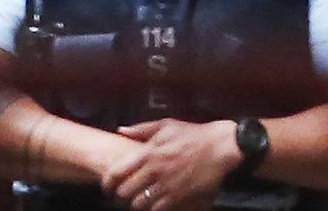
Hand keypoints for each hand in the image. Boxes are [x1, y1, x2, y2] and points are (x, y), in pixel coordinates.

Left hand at [101, 119, 241, 209]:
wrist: (220, 147)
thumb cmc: (193, 134)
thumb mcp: (165, 125)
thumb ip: (140, 129)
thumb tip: (121, 130)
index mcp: (147, 153)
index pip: (116, 173)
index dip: (107, 184)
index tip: (107, 188)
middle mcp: (154, 170)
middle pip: (125, 191)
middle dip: (121, 196)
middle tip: (122, 197)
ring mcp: (167, 185)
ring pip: (139, 204)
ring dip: (136, 204)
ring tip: (137, 202)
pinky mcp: (180, 196)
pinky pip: (158, 209)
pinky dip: (153, 210)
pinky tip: (154, 205)